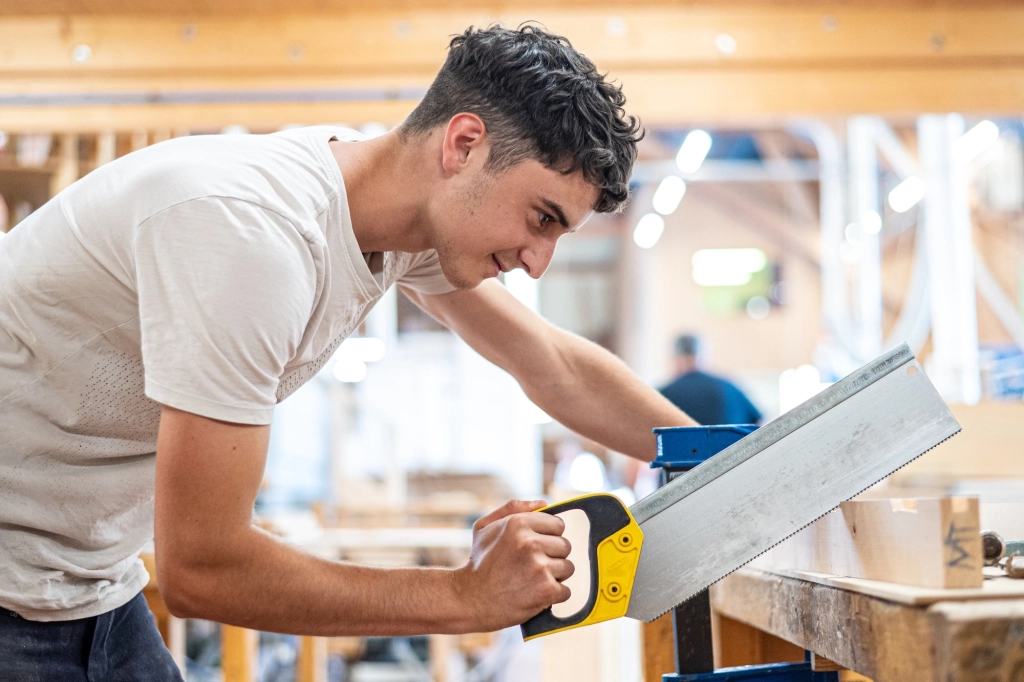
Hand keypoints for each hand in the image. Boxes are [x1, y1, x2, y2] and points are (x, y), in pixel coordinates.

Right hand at [452, 500, 573, 631]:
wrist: (469, 600)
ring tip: (532, 580)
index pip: (557, 524)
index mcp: (518, 523)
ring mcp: (540, 567)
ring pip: (567, 567)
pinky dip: (553, 595)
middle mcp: (530, 542)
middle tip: (532, 566)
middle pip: (565, 546)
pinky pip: (565, 590)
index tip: (536, 547)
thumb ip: (513, 508)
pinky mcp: (546, 590)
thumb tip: (544, 503)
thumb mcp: (485, 527)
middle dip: (552, 556)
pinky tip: (535, 594)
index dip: (548, 536)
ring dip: (554, 576)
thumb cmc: (479, 563)